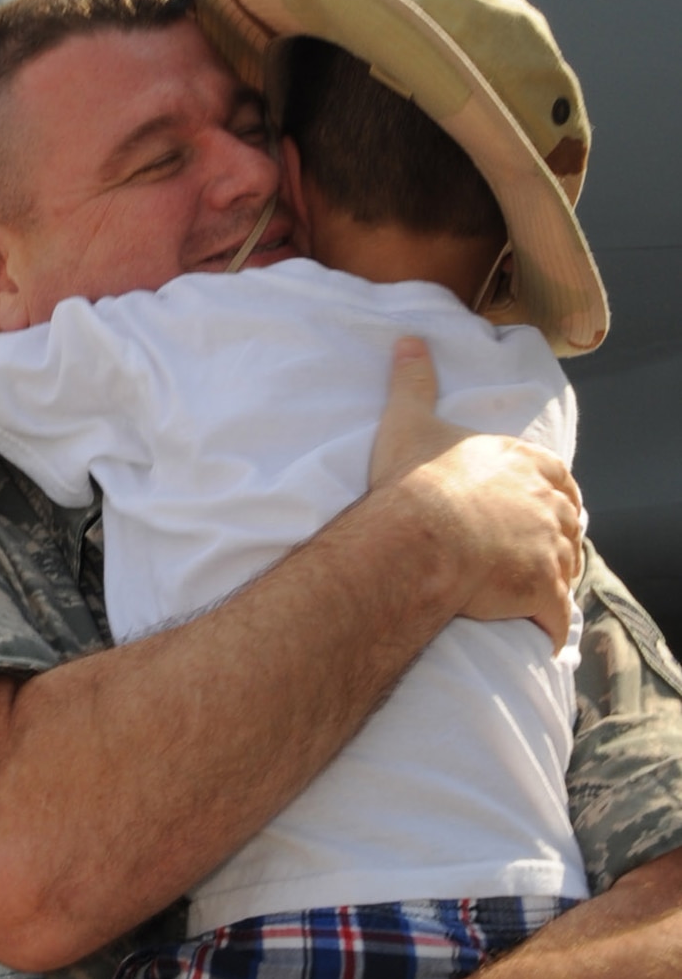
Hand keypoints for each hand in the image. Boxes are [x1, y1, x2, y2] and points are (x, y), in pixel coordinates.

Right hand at [370, 337, 580, 648]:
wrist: (422, 535)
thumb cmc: (416, 481)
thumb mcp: (412, 421)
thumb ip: (414, 380)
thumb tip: (409, 339)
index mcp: (525, 464)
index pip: (558, 478)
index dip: (552, 494)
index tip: (544, 507)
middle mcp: (548, 504)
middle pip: (569, 524)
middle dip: (559, 539)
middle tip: (542, 555)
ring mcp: (550, 549)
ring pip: (568, 569)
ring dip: (558, 582)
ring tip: (543, 598)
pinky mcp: (544, 592)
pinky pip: (557, 617)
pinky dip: (552, 629)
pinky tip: (545, 639)